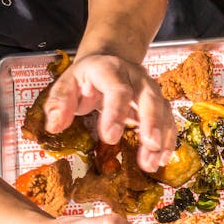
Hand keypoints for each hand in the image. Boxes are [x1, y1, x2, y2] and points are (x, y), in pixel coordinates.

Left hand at [44, 54, 175, 172]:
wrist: (110, 60)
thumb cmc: (87, 78)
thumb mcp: (67, 84)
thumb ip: (59, 103)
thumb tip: (54, 126)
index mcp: (110, 69)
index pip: (118, 90)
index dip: (116, 113)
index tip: (109, 138)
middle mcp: (136, 77)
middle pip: (149, 98)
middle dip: (151, 123)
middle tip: (150, 146)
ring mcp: (151, 90)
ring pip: (163, 111)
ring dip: (161, 138)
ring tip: (152, 163)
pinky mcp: (160, 103)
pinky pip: (169, 121)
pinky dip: (168, 140)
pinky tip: (161, 159)